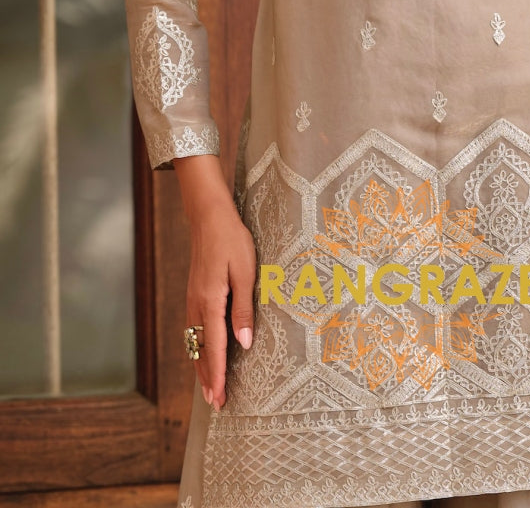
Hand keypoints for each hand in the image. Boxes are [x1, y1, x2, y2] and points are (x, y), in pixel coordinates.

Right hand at [175, 156, 255, 409]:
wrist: (208, 217)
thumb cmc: (231, 241)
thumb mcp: (245, 272)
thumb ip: (243, 309)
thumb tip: (243, 344)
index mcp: (210, 302)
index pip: (213, 348)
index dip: (217, 375)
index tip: (220, 398)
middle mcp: (196, 305)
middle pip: (200, 351)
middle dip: (207, 378)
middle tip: (216, 403)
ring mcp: (192, 300)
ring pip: (194, 342)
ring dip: (201, 365)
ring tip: (209, 386)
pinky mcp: (194, 294)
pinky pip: (193, 329)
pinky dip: (198, 348)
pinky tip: (203, 352)